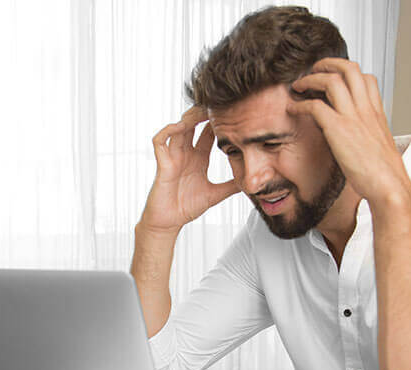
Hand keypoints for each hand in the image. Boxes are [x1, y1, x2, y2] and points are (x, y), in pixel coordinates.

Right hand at [141, 106, 239, 234]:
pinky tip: (180, 126)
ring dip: (188, 118)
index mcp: (198, 158)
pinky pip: (160, 140)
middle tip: (216, 104)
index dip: (218, 122)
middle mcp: (185, 153)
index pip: (208, 133)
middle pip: (193, 124)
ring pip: (177, 127)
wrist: (169, 223)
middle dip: (203, 113)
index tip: (232, 114)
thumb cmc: (187, 208)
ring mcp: (173, 157)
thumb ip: (231, 186)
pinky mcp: (162, 163)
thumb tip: (251, 182)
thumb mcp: (216, 194)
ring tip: (201, 111)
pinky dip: (168, 131)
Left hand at [288, 59, 410, 204]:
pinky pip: (315, 106)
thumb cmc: (385, 175)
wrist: (390, 186)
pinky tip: (293, 108)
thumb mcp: (379, 148)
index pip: (367, 78)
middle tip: (314, 70)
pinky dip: (300, 104)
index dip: (349, 72)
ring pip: (331, 80)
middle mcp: (366, 110)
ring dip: (311, 79)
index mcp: (377, 113)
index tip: (335, 76)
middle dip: (328, 64)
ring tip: (299, 85)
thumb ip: (368, 137)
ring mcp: (353, 117)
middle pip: (349, 69)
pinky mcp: (339, 129)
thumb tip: (358, 142)